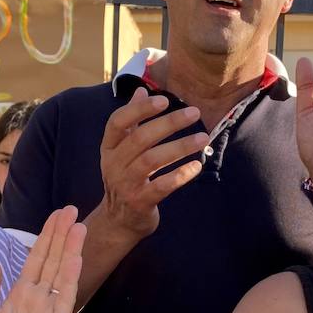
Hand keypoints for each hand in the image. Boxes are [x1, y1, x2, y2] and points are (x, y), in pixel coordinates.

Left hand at [0, 206, 84, 312]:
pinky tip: (75, 259)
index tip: (56, 216)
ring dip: (70, 251)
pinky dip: (70, 279)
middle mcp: (37, 299)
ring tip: (79, 227)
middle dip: (61, 235)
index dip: (46, 237)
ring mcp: (48, 311)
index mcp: (20, 295)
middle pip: (52, 260)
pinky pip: (64, 300)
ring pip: (61, 274)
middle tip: (71, 210)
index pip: (36, 259)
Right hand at [95, 87, 207, 239]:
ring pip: (152, 160)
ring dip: (180, 147)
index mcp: (109, 148)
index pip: (118, 122)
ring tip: (203, 138)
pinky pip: (162, 186)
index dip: (140, 109)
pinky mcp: (140, 202)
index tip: (164, 99)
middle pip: (140, 138)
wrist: (118, 222)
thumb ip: (132, 121)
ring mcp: (125, 185)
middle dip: (169, 123)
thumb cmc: (125, 179)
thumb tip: (141, 90)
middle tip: (194, 113)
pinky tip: (197, 166)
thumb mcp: (121, 151)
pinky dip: (180, 175)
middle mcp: (114, 164)